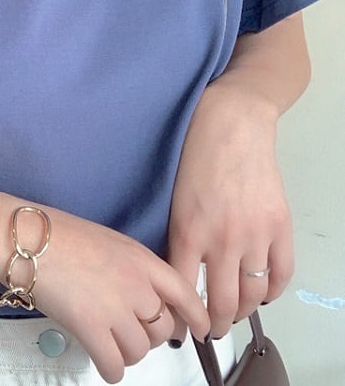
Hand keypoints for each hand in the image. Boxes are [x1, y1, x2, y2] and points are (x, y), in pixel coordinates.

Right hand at [20, 209, 209, 383]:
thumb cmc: (57, 235)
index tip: (200, 329)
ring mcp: (114, 307)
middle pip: (163, 328)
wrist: (25, 239)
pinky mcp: (90, 327)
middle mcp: (135, 284)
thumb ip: (133, 268)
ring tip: (110, 341)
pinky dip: (111, 368)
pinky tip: (102, 359)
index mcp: (141, 259)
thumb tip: (142, 296)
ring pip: (140, 351)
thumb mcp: (109, 241)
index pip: (185, 294)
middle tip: (130, 330)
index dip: (197, 317)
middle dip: (150, 335)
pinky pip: (115, 365)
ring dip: (128, 353)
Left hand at [168, 81, 293, 339]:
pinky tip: (262, 294)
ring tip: (233, 313)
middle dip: (213, 324)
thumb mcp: (173, 197)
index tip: (178, 327)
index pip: (183, 289)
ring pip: (252, 295)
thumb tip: (176, 270)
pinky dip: (272, 292)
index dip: (180, 316)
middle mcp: (223, 240)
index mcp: (188, 231)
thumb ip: (177, 235)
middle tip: (208, 330)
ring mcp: (256, 236)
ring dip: (242, 311)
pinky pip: (281, 274)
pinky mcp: (280, 227)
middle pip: (221, 302)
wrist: (232, 124)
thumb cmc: (193, 153)